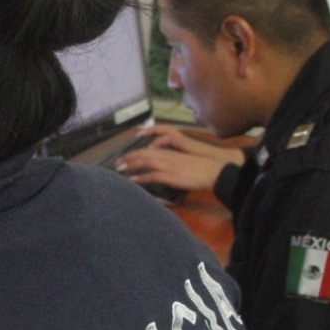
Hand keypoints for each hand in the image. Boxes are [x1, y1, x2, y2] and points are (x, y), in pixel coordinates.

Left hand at [116, 125, 244, 192]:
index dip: (135, 153)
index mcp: (170, 153)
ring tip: (120, 169)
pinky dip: (141, 177)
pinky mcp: (171, 175)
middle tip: (116, 163)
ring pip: (145, 162)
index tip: (125, 157)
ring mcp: (168, 165)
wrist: (213, 171)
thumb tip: (163, 172)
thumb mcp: (184, 164)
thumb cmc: (201, 169)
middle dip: (128, 158)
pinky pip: (152, 175)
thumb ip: (172, 165)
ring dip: (130, 165)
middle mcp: (167, 156)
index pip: (148, 150)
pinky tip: (133, 180)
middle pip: (143, 154)